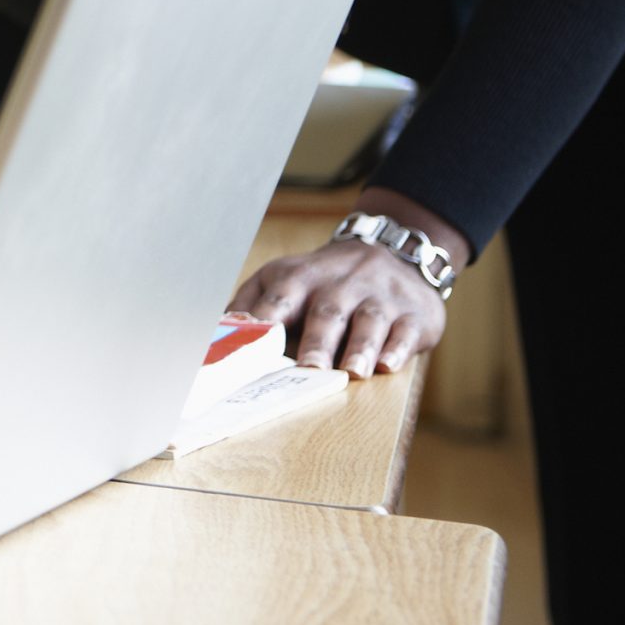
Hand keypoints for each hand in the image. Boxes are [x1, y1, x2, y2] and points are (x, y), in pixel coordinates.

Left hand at [231, 235, 452, 378]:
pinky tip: (389, 365)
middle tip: (308, 369)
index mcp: (298, 279)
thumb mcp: (280, 280)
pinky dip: (397, 348)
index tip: (249, 349)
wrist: (390, 253)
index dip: (265, 324)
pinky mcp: (412, 314)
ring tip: (353, 372)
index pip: (278, 300)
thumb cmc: (321, 281)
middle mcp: (339, 285)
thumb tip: (212, 337)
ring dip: (360, 347)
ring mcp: (378, 298)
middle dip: (317, 342)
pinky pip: (406, 330)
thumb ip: (249, 307)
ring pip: (368, 321)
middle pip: (326, 313)